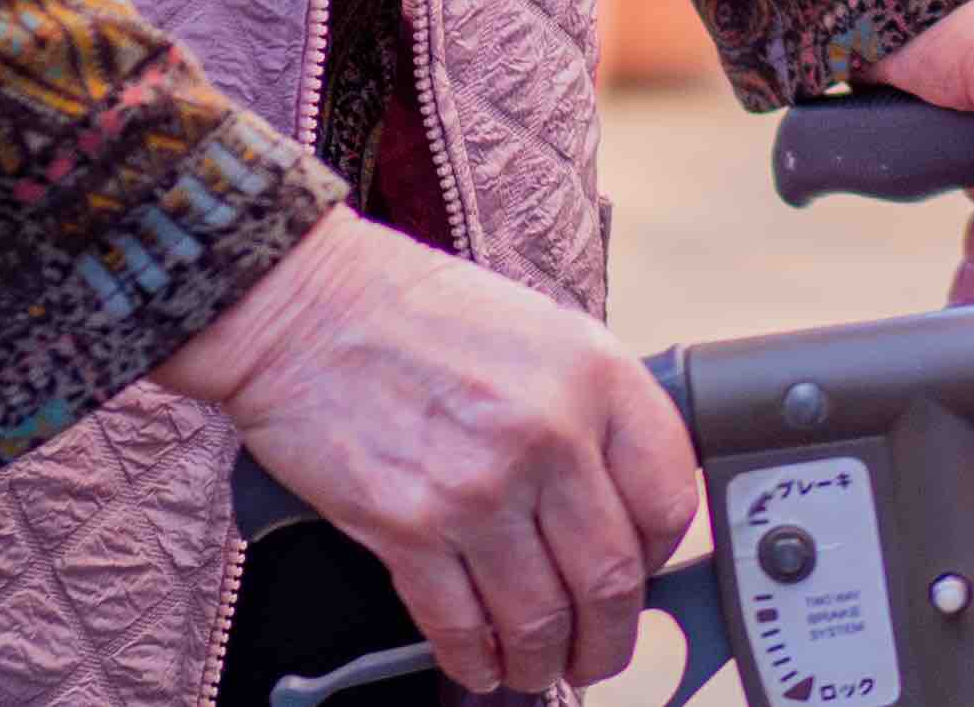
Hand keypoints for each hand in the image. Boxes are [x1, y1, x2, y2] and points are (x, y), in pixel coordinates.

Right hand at [159, 213, 697, 696]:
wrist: (304, 306)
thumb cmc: (416, 310)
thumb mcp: (540, 330)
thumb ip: (588, 410)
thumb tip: (617, 502)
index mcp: (594, 375)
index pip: (668, 497)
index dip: (663, 556)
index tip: (647, 574)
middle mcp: (548, 434)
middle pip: (611, 577)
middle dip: (608, 637)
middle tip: (598, 651)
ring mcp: (479, 487)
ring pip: (540, 618)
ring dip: (545, 661)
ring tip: (540, 667)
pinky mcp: (408, 529)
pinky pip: (461, 626)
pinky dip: (476, 661)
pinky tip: (481, 664)